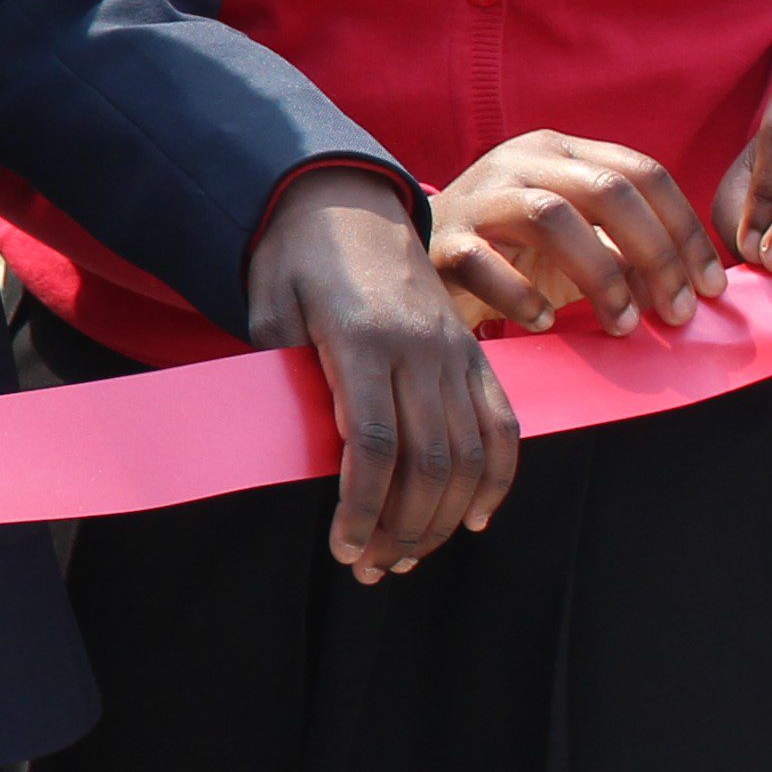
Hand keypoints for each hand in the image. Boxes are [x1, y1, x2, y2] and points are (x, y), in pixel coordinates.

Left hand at [243, 170, 518, 579]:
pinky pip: (502, 424)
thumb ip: (283, 376)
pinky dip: (497, 477)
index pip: (370, 444)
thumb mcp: (269, 309)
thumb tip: (287, 449)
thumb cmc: (292, 260)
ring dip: (442, 518)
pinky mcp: (474, 354)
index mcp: (362, 341)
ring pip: (468, 453)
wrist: (342, 199)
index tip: (345, 550)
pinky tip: (474, 520)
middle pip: (427, 460)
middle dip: (401, 528)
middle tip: (372, 571)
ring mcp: (454, 352)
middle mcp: (419, 350)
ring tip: (407, 558)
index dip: (362, 507)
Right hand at [432, 127, 727, 331]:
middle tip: (677, 313)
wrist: (413, 258)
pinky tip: (543, 322)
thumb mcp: (578, 241)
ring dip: (601, 276)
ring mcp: (478, 195)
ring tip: (622, 325)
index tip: (711, 287)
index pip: (644, 173)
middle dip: (657, 255)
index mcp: (561, 151)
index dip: (686, 230)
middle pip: (609, 190)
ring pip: (552, 216)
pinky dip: (522, 296)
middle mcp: (520, 160)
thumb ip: (628, 248)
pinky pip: (484, 261)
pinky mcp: (441, 238)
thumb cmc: (511, 255)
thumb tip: (695, 283)